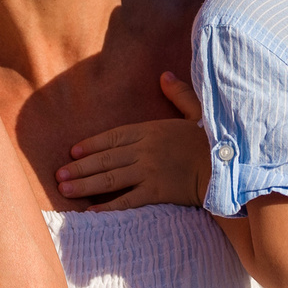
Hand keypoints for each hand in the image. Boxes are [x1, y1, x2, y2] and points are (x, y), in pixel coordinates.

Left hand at [57, 73, 210, 208]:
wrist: (229, 166)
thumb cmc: (215, 140)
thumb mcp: (196, 112)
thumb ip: (178, 94)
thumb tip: (165, 76)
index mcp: (151, 129)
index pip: (112, 136)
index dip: (90, 144)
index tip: (72, 152)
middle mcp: (145, 149)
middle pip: (105, 159)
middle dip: (79, 167)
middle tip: (58, 175)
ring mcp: (149, 171)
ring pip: (110, 178)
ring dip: (85, 184)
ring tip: (64, 189)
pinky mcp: (157, 191)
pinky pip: (127, 200)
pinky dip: (108, 207)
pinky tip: (90, 212)